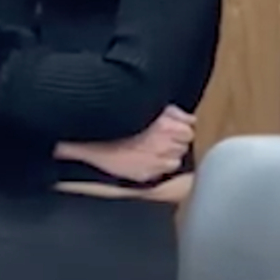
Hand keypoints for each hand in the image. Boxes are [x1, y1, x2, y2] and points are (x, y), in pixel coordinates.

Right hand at [56, 106, 195, 182]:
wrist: (90, 137)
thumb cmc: (114, 119)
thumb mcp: (145, 105)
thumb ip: (172, 111)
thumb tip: (188, 118)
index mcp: (165, 125)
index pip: (190, 129)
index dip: (181, 126)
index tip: (175, 126)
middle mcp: (163, 145)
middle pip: (184, 144)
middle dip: (176, 139)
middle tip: (162, 136)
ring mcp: (154, 162)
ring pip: (176, 159)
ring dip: (169, 153)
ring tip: (154, 147)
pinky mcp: (145, 174)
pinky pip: (163, 171)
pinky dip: (159, 165)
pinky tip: (147, 157)